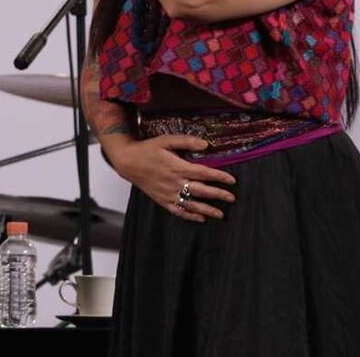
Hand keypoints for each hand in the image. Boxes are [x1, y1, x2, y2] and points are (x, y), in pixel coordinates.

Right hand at [109, 134, 236, 222]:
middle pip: (201, 191)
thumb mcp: (166, 140)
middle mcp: (174, 182)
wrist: (128, 161)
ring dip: (207, 210)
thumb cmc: (147, 149)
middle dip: (218, 195)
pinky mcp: (162, 200)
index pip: (203, 173)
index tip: (232, 180)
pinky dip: (190, 216)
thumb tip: (206, 144)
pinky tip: (201, 218)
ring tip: (221, 214)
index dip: (219, 177)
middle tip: (232, 198)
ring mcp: (168, 193)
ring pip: (191, 204)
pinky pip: (178, 210)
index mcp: (177, 167)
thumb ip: (186, 141)